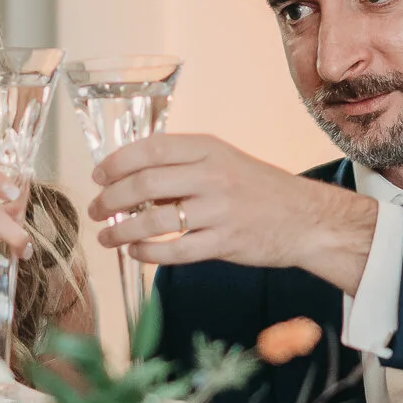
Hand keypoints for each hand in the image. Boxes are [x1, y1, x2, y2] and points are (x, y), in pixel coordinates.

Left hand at [90, 134, 376, 292]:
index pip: (150, 149)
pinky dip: (147, 253)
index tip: (98, 175)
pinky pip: (174, 251)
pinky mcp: (224, 242)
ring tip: (107, 236)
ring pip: (154, 220)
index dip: (117, 162)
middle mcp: (212, 175)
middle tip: (95, 209)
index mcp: (209, 149)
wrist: (306, 219)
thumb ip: (183, 168)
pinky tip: (136, 253)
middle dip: (110, 198)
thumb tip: (131, 180)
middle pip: (144, 183)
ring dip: (121, 230)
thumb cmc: (260, 190)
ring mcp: (219, 210)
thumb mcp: (224, 162)